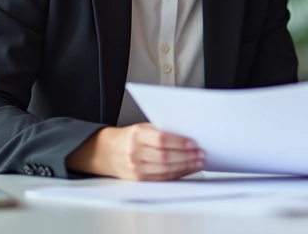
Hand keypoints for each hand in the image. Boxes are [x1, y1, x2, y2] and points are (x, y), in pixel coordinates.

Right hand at [67, 123, 204, 180]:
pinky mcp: (139, 179)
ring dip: (185, 166)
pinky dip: (177, 174)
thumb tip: (186, 134)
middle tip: (201, 153)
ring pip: (165, 169)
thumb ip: (160, 130)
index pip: (161, 139)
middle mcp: (135, 153)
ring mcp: (136, 168)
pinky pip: (162, 178)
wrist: (105, 152)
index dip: (179, 142)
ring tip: (198, 161)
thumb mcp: (141, 127)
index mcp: (136, 135)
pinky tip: (187, 169)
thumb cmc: (127, 137)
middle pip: (165, 157)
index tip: (194, 143)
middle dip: (186, 156)